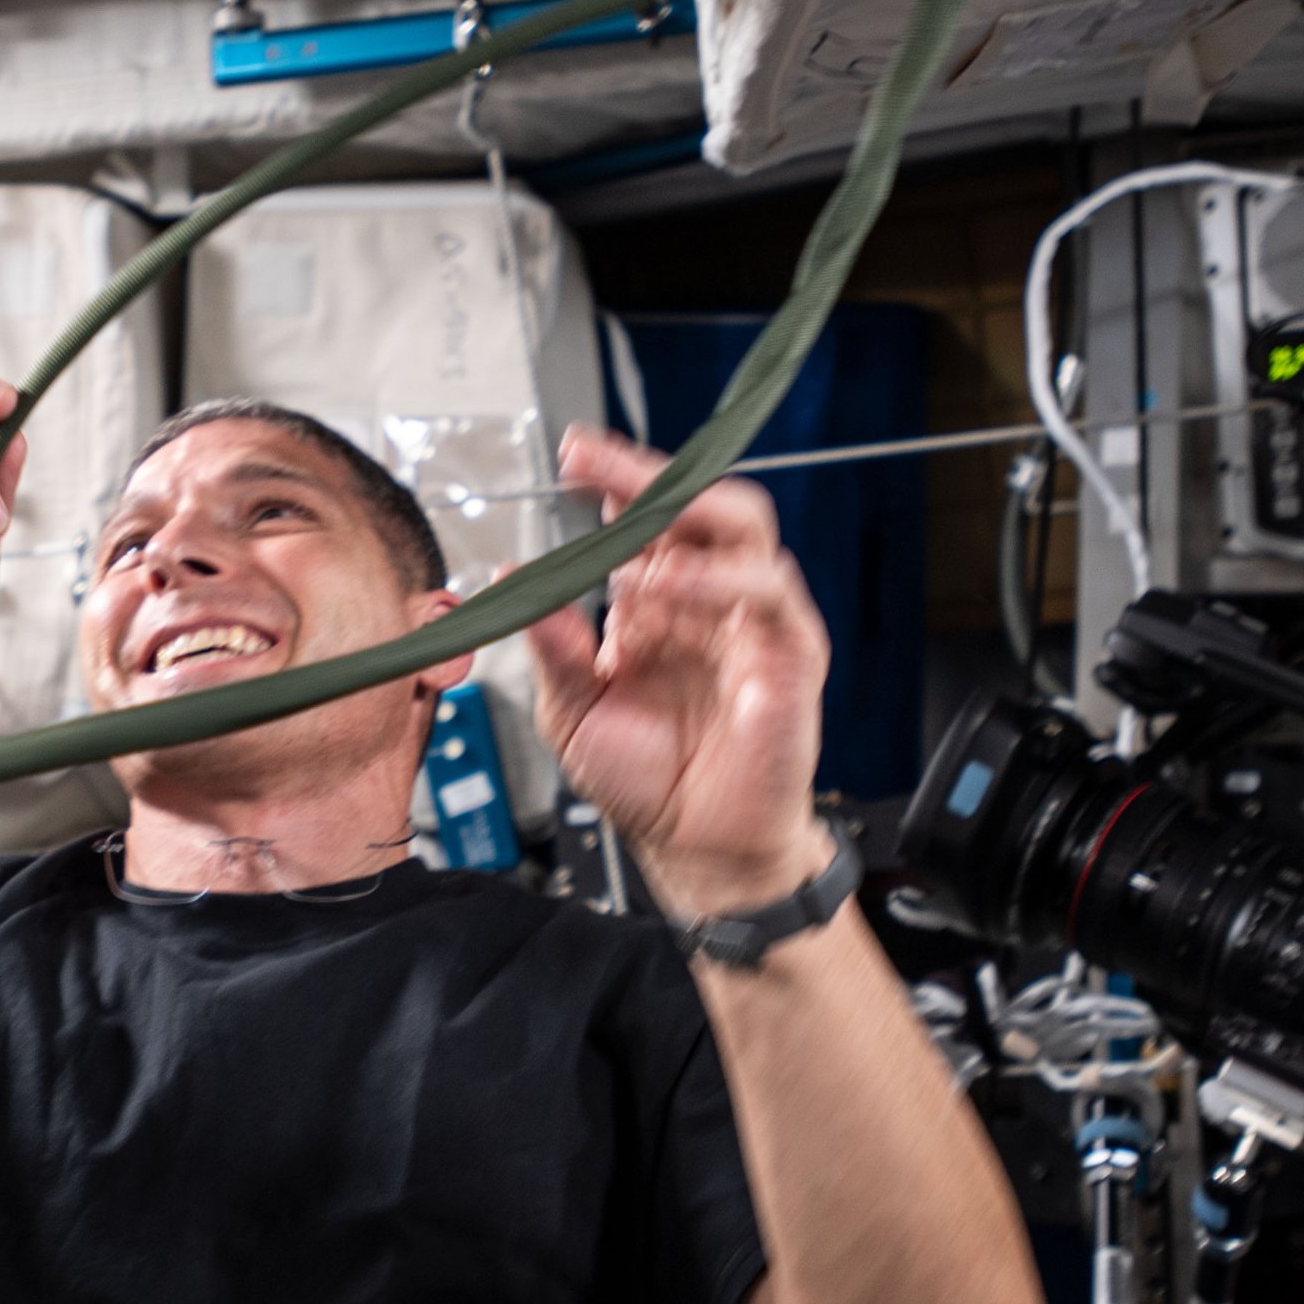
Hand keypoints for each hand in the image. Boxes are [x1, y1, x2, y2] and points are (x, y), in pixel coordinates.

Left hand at [522, 428, 830, 921]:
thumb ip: (551, 643)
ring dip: (682, 525)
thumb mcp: (573, 709)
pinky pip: (770, 592)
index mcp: (654, 602)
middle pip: (697, 504)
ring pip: (742, 530)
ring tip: (629, 558)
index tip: (571, 456)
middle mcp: (706, 599)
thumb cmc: (644, 781)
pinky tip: (671, 590)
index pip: (643, 518)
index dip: (613, 480)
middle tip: (593, 465)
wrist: (695, 847)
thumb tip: (513, 578)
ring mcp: (752, 620)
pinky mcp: (790, 653)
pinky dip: (721, 580)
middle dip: (646, 475)